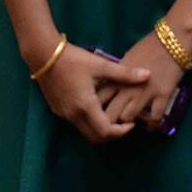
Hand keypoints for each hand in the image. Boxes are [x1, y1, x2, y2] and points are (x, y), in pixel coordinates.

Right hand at [33, 43, 149, 142]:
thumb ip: (125, 73)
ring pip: (85, 131)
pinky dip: (90, 121)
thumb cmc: (74, 60)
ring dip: (100, 128)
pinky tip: (99, 106)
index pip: (105, 132)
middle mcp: (73, 115)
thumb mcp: (101, 65)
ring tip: (114, 113)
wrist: (44, 55)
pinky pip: (77, 123)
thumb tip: (148, 75)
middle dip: (112, 134)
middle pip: (95, 137)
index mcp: (85, 106)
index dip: (121, 132)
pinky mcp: (58, 109)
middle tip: (126, 122)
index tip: (133, 123)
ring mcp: (63, 114)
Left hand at [99, 31, 191, 131]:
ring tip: (134, 123)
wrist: (174, 38)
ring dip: (130, 122)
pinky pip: (155, 117)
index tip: (101, 115)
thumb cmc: (150, 46)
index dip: (97, 112)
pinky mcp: (162, 95)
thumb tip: (112, 88)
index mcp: (116, 78)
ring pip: (128, 117)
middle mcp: (127, 88)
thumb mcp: (127, 59)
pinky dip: (153, 125)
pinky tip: (152, 126)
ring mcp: (144, 92)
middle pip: (109, 114)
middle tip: (115, 126)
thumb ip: (117, 77)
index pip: (98, 101)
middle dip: (110, 123)